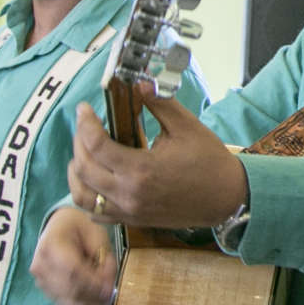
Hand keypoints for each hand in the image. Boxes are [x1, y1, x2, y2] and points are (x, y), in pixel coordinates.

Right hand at [29, 205, 116, 304]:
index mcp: (52, 243)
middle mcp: (41, 264)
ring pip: (67, 302)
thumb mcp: (99, 235)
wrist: (61, 227)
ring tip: (105, 298)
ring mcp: (40, 279)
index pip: (71, 270)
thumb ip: (105, 259)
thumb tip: (108, 287)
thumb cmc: (82, 228)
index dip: (92, 283)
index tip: (110, 289)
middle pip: (69, 289)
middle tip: (112, 294)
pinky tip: (94, 299)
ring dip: (90, 304)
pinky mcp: (44, 289)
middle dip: (94, 296)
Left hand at [67, 83, 246, 229]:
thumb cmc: (210, 162)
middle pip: (83, 169)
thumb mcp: (186, 126)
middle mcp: (129, 194)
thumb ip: (159, 103)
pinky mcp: (133, 220)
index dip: (85, 123)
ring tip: (83, 154)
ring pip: (82, 196)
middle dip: (78, 143)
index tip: (83, 109)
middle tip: (85, 126)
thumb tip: (139, 84)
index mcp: (141, 169)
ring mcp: (129, 210)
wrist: (227, 197)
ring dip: (76, 173)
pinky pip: (96, 214)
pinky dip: (88, 197)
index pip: (96, 145)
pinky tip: (94, 180)